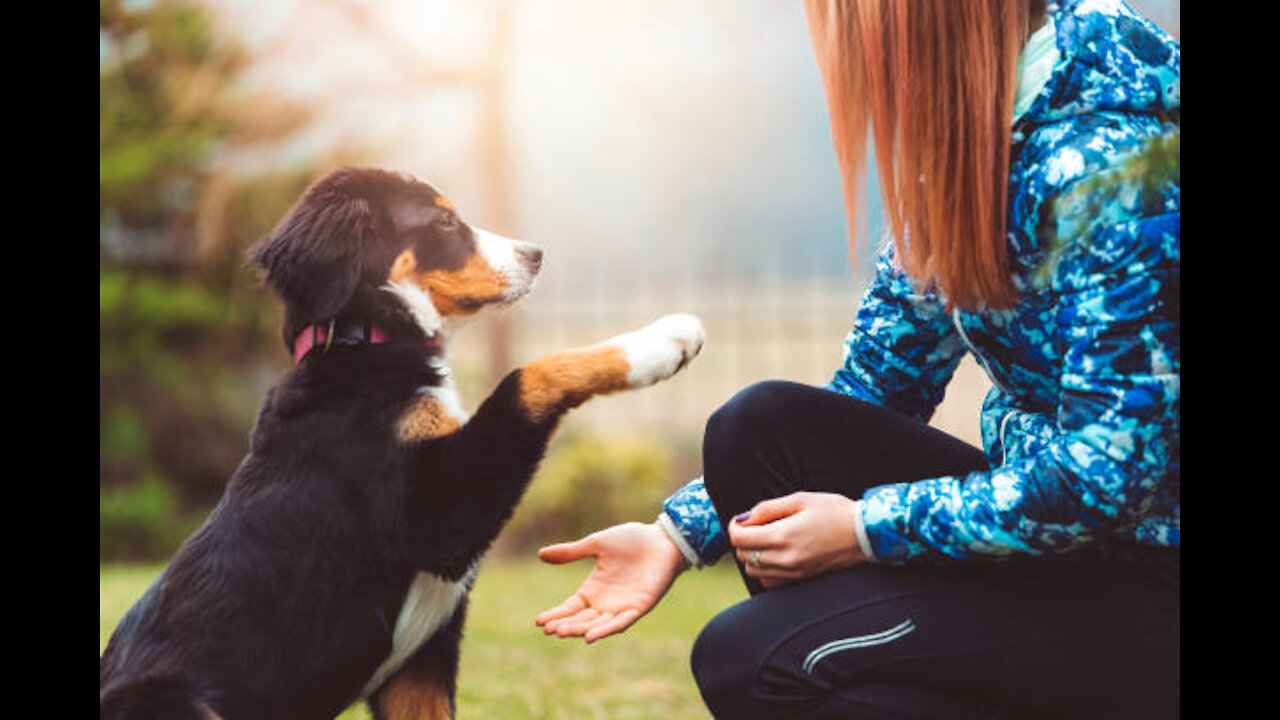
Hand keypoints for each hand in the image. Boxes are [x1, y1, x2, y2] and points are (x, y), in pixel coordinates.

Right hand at [535, 521, 687, 642]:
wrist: (661, 539)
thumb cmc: (631, 540)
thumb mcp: (596, 544)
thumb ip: (571, 552)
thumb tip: (541, 554)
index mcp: (594, 589)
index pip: (570, 607)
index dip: (556, 614)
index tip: (539, 621)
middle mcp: (606, 602)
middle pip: (581, 619)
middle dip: (564, 625)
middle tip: (548, 629)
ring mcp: (622, 606)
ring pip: (597, 624)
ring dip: (580, 629)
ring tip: (561, 632)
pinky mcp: (639, 607)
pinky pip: (621, 622)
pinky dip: (606, 630)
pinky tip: (591, 636)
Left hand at [728, 492, 867, 588]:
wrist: (865, 534)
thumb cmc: (834, 512)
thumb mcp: (800, 499)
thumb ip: (767, 509)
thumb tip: (744, 519)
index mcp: (782, 536)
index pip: (739, 538)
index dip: (735, 526)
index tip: (743, 519)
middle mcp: (785, 558)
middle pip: (744, 555)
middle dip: (744, 540)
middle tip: (756, 526)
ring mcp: (793, 572)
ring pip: (754, 571)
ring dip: (753, 555)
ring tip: (767, 540)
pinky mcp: (801, 580)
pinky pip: (770, 582)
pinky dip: (765, 571)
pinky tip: (777, 556)